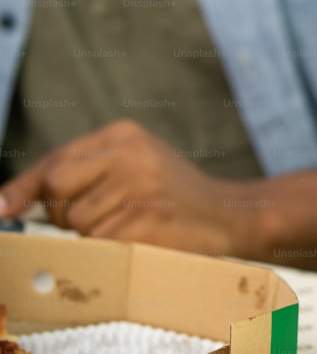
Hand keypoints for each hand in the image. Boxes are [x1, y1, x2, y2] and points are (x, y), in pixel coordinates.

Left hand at [0, 119, 252, 255]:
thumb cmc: (169, 193)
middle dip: (68, 213)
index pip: (55, 163)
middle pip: (59, 192)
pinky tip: (141, 236)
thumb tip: (7, 204)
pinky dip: (114, 249)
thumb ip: (79, 174)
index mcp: (123, 134)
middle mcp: (131, 154)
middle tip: (104, 214)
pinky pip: (103, 244)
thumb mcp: (130, 165)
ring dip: (97, 233)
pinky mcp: (149, 220)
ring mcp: (141, 186)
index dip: (22, 189)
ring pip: (80, 224)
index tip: (1, 209)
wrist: (227, 213)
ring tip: (133, 222)